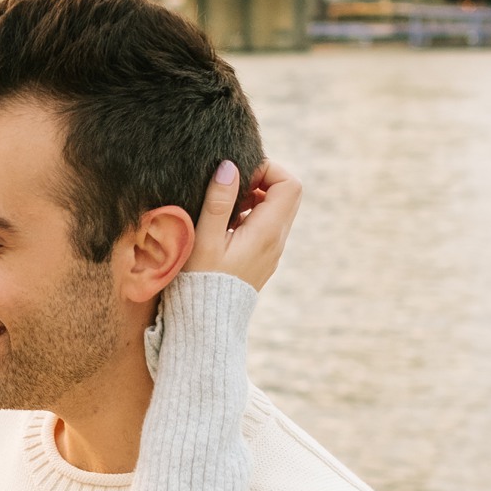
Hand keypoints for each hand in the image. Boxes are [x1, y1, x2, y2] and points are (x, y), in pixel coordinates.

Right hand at [184, 158, 300, 291]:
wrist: (207, 323)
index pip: (289, 184)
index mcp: (267, 232)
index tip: (239, 176)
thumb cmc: (200, 282)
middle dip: (263, 180)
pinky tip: (225, 226)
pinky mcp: (263, 258)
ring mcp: (272, 251)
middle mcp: (276, 241)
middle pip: (289, 194)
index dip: (267, 170)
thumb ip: (219, 202)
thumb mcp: (205, 239)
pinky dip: (252, 214)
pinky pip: (268, 225)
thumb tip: (230, 167)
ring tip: (226, 207)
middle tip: (232, 188)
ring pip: (278, 209)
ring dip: (256, 197)